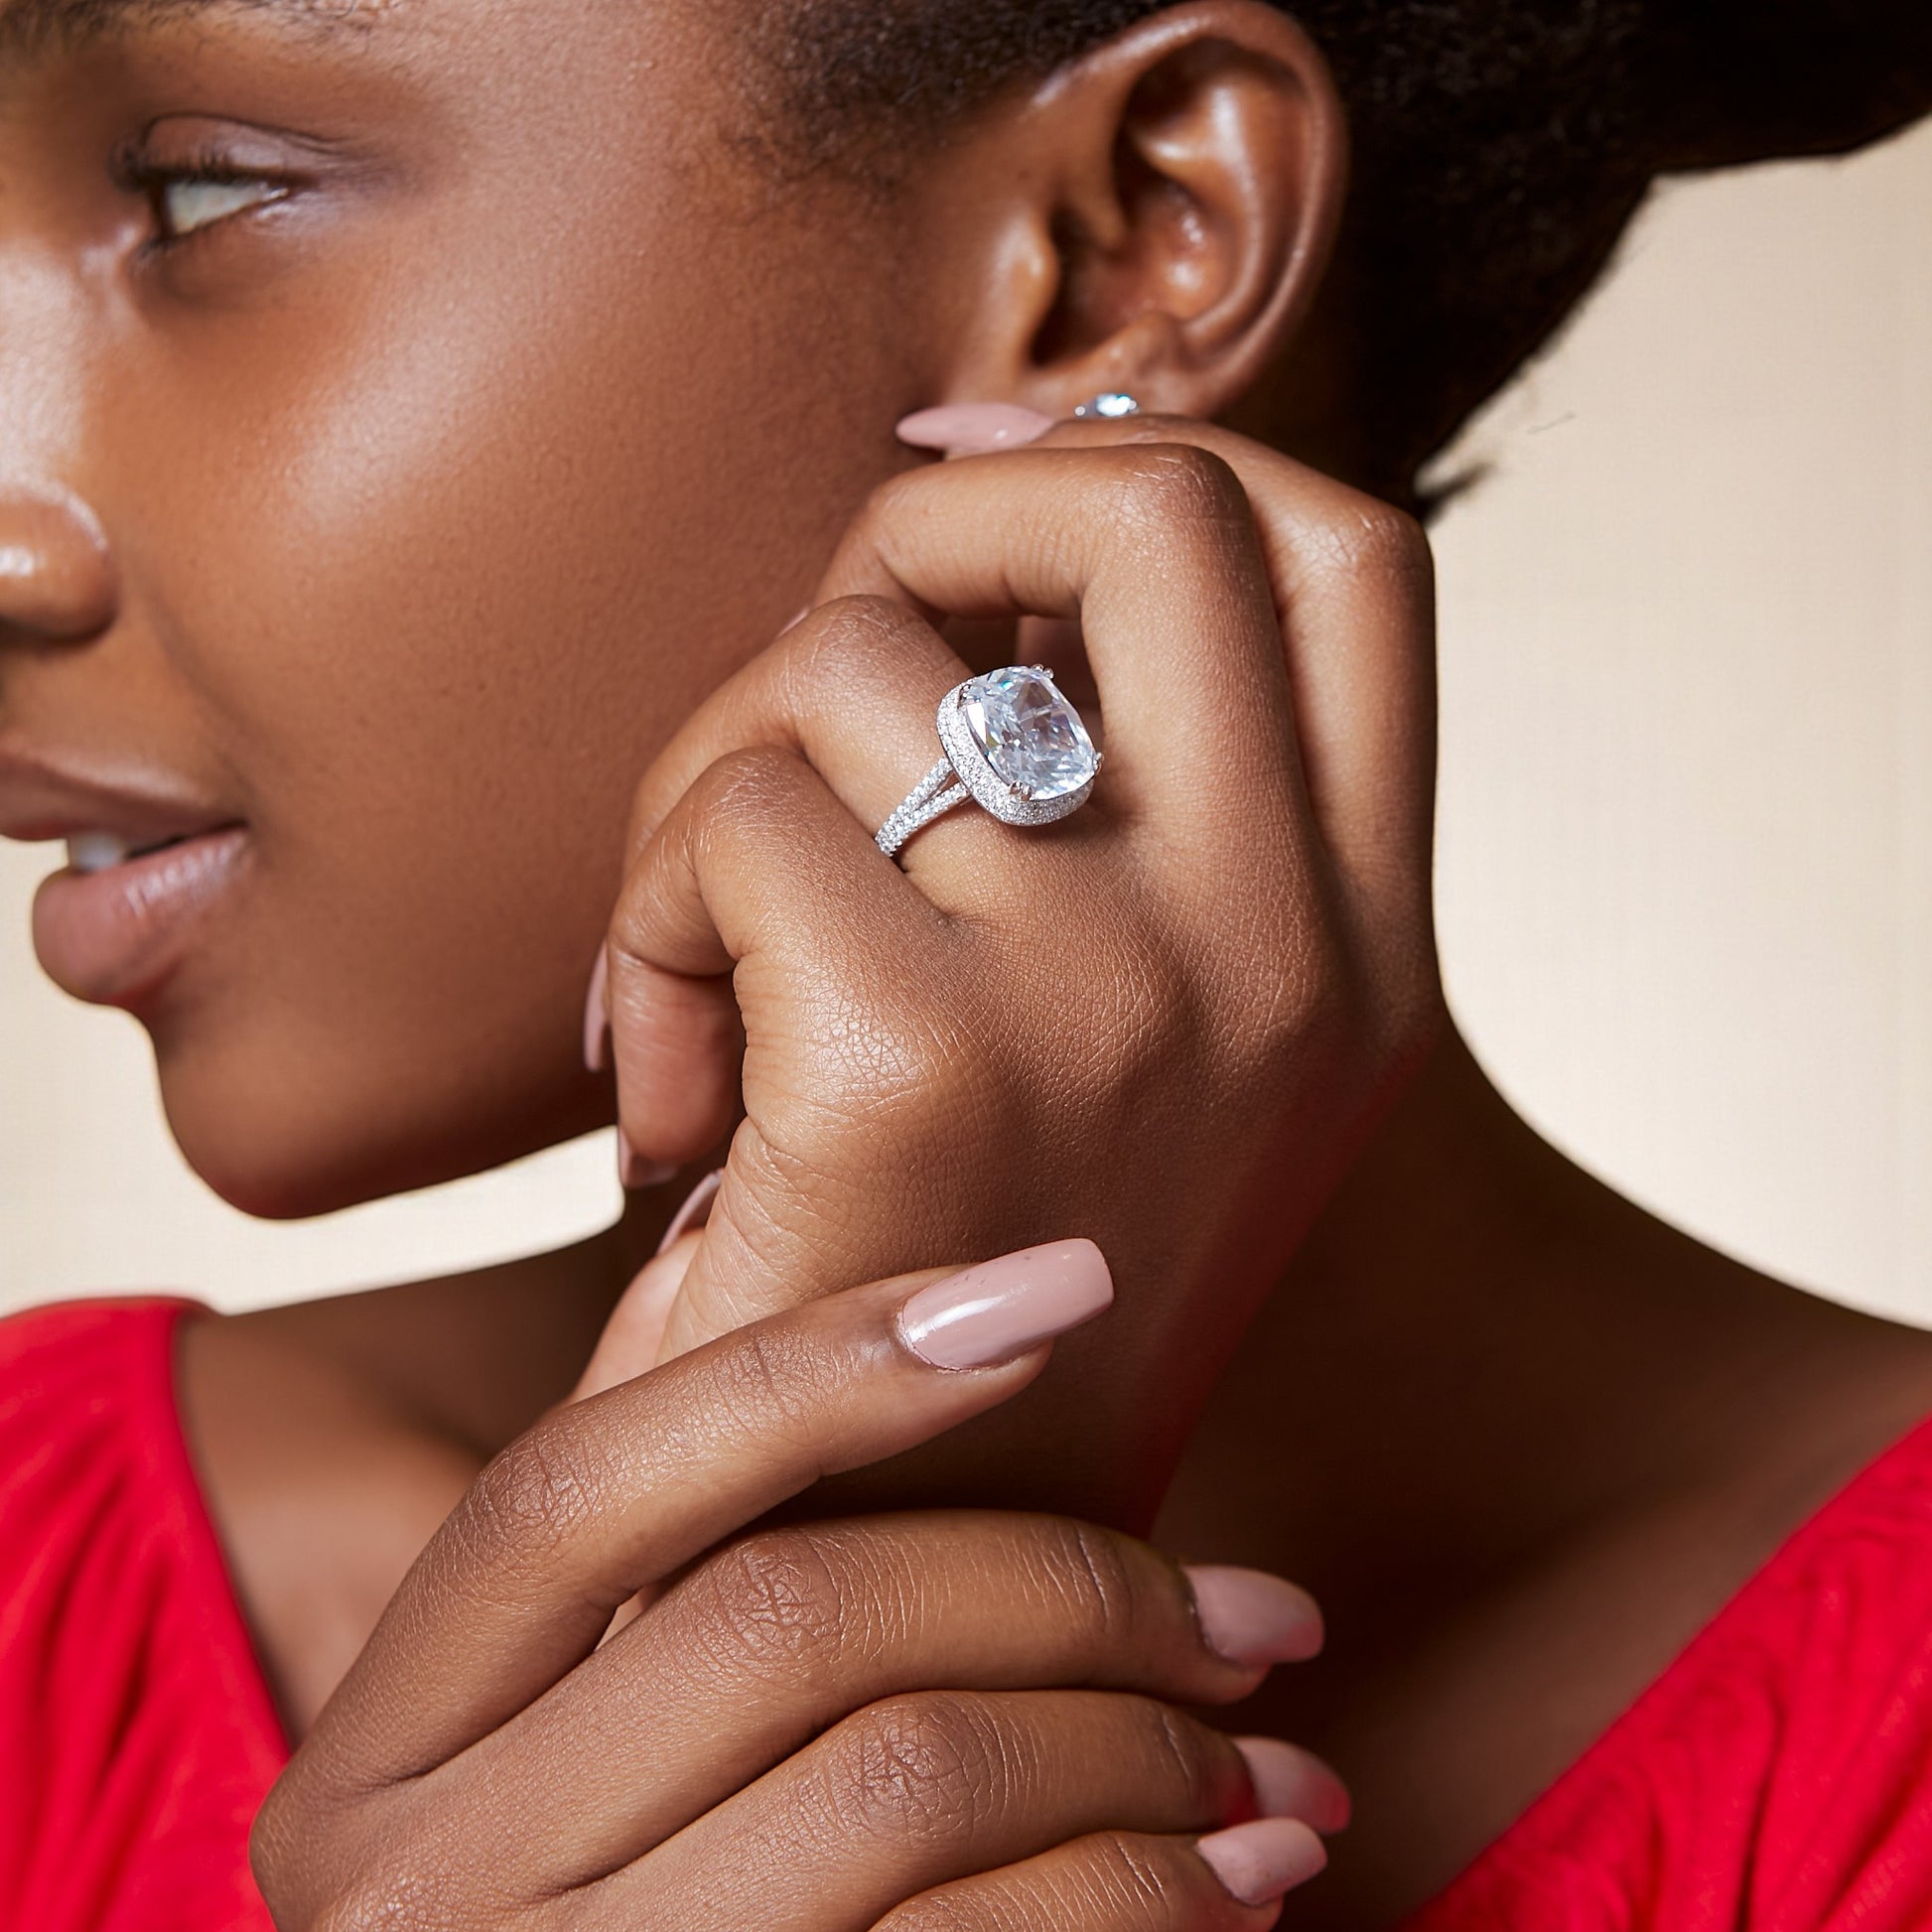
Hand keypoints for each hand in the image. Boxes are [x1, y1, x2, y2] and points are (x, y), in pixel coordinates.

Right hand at [254, 1242, 1344, 1929]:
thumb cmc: (590, 1918)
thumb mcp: (538, 1734)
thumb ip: (621, 1506)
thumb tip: (721, 1226)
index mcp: (382, 1743)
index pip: (586, 1483)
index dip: (817, 1364)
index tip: (1061, 1284)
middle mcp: (424, 1883)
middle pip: (790, 1617)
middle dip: (1068, 1588)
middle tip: (1259, 1617)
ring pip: (906, 1779)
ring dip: (1142, 1755)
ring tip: (1276, 1761)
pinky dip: (1141, 1903)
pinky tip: (1233, 1882)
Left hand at [593, 416, 1439, 1524]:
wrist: (887, 1589)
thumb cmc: (967, 1298)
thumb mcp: (1128, 1052)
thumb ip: (1110, 812)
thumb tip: (972, 536)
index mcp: (1360, 944)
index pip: (1356, 567)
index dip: (1165, 462)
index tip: (977, 492)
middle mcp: (1287, 954)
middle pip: (1153, 517)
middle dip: (935, 521)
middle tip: (821, 675)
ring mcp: (1130, 996)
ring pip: (860, 655)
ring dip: (715, 772)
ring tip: (701, 965)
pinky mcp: (926, 1060)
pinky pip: (732, 816)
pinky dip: (646, 913)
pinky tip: (664, 1083)